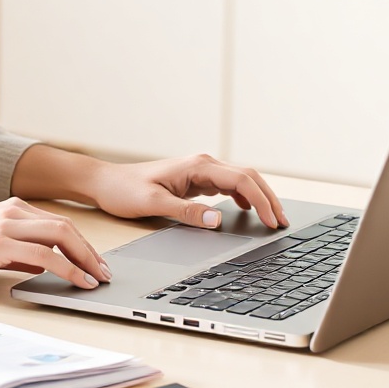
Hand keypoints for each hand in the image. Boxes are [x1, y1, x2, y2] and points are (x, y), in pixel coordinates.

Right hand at [0, 198, 113, 292]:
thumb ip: (15, 251)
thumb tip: (43, 265)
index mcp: (9, 208)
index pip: (58, 222)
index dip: (82, 243)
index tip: (95, 262)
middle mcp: (10, 211)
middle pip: (66, 226)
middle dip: (91, 251)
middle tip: (105, 273)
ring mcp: (4, 226)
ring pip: (61, 236)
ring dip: (86, 259)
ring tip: (97, 279)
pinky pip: (45, 256)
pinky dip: (68, 268)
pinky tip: (77, 281)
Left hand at [12, 146, 287, 232]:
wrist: (106, 181)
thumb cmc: (125, 191)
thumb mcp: (154, 205)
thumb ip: (187, 213)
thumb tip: (218, 220)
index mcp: (197, 166)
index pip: (241, 180)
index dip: (262, 201)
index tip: (273, 222)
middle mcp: (202, 164)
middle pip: (248, 176)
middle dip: (269, 198)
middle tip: (282, 223)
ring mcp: (200, 171)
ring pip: (241, 179)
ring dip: (259, 197)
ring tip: (273, 219)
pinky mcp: (195, 180)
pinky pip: (228, 185)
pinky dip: (244, 197)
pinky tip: (247, 211)